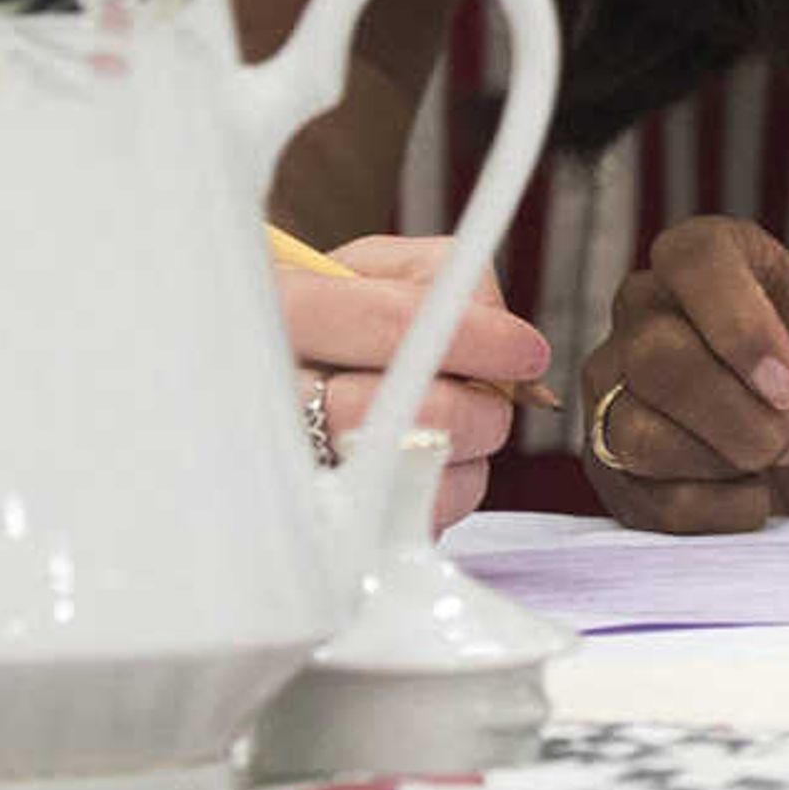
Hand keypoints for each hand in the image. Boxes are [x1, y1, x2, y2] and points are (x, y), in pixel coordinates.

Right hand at [276, 233, 552, 531]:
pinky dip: (449, 489)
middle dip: (481, 404)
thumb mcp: (364, 267)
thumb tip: (495, 324)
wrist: (262, 379)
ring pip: (421, 469)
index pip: (397, 324)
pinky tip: (434, 462)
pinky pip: (417, 518)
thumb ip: (433, 276)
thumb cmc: (324, 320)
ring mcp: (297, 464)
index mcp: (284, 309)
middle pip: (415, 408)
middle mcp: (280, 392)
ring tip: (459, 424)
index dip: (478, 339)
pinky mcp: (325, 522)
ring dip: (468, 447)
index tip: (525, 351)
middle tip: (495, 397)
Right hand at [581, 216, 788, 534]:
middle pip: (654, 354)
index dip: (738, 325)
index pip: (693, 256)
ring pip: (633, 428)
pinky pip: (633, 493)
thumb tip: (779, 328)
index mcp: (724, 260)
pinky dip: (710, 510)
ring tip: (775, 461)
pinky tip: (751, 496)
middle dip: (740, 417)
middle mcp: (657, 312)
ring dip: (726, 462)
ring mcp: (623, 388)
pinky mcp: (615, 463)